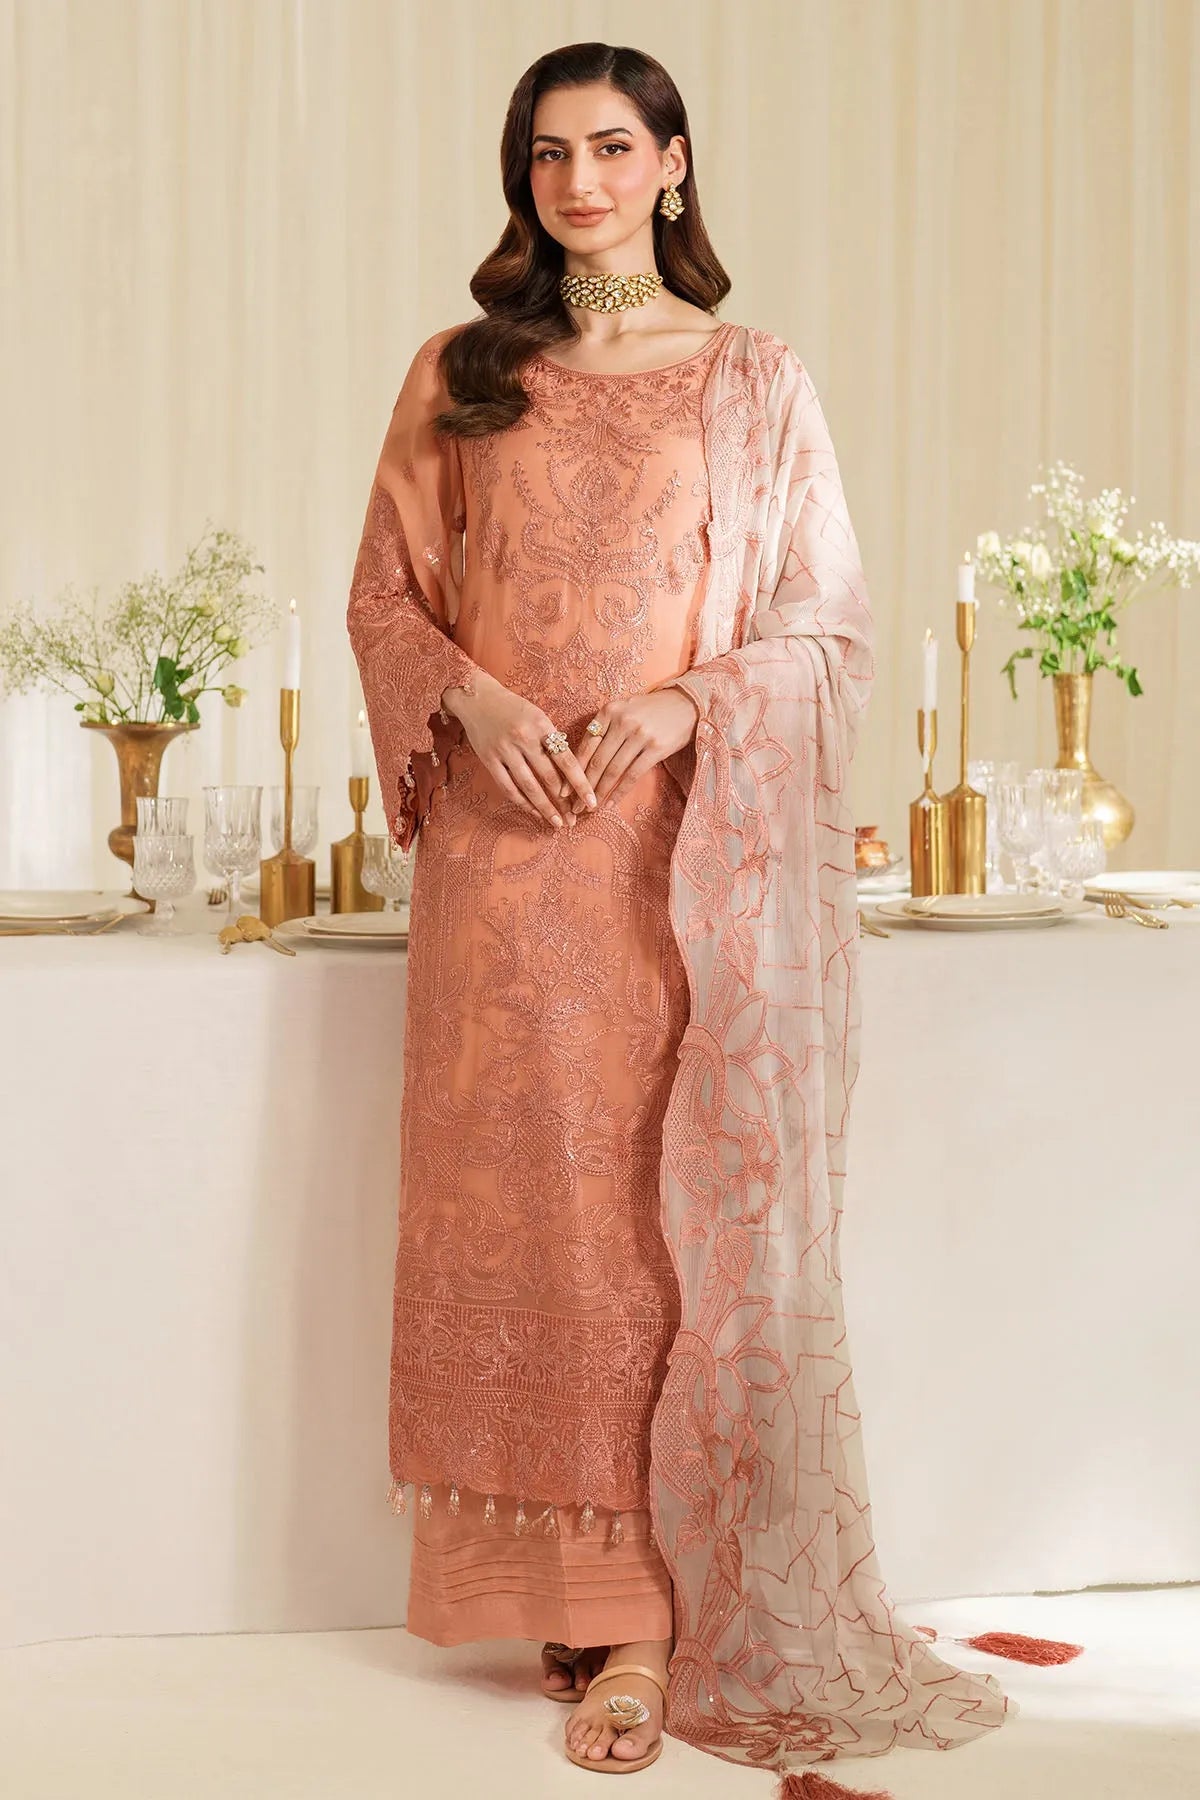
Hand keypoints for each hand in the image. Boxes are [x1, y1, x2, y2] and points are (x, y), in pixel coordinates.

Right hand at [442, 672, 596, 829]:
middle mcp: (523, 738)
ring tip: (557, 823)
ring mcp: (504, 750)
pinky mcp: (489, 760)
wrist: (478, 698)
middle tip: (574, 820)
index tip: (591, 802)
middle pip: (549, 778)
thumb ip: (552, 740)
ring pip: (529, 787)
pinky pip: (508, 788)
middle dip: (564, 803)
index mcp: (542, 725)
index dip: (580, 784)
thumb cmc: (514, 709)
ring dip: (545, 809)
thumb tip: (570, 772)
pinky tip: (534, 813)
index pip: (566, 760)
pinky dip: (523, 803)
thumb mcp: (538, 716)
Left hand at [572, 688, 699, 812]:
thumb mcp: (624, 710)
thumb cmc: (650, 710)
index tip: (564, 790)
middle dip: (583, 787)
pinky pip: (632, 775)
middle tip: (573, 806)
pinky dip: (620, 792)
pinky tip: (611, 804)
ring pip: (613, 770)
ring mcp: (639, 735)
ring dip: (600, 792)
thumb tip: (582, 761)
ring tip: (590, 808)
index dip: (573, 770)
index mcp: (609, 710)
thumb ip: (604, 728)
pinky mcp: (655, 748)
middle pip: (597, 761)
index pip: (586, 745)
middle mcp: (622, 721)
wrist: (685, 704)